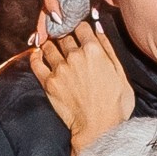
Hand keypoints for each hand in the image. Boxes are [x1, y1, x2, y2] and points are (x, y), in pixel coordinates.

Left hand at [28, 15, 133, 155]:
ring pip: (50, 46)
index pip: (81, 27)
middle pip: (65, 35)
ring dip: (51, 43)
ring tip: (52, 45)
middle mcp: (74, 56)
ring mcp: (60, 69)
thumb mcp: (120, 73)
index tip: (79, 30)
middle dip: (65, 34)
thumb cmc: (115, 104)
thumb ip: (108, 48)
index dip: (80, 27)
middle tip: (65, 37)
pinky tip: (38, 53)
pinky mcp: (48, 82)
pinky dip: (36, 55)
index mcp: (94, 50)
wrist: (99, 128)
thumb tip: (98, 27)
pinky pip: (36, 62)